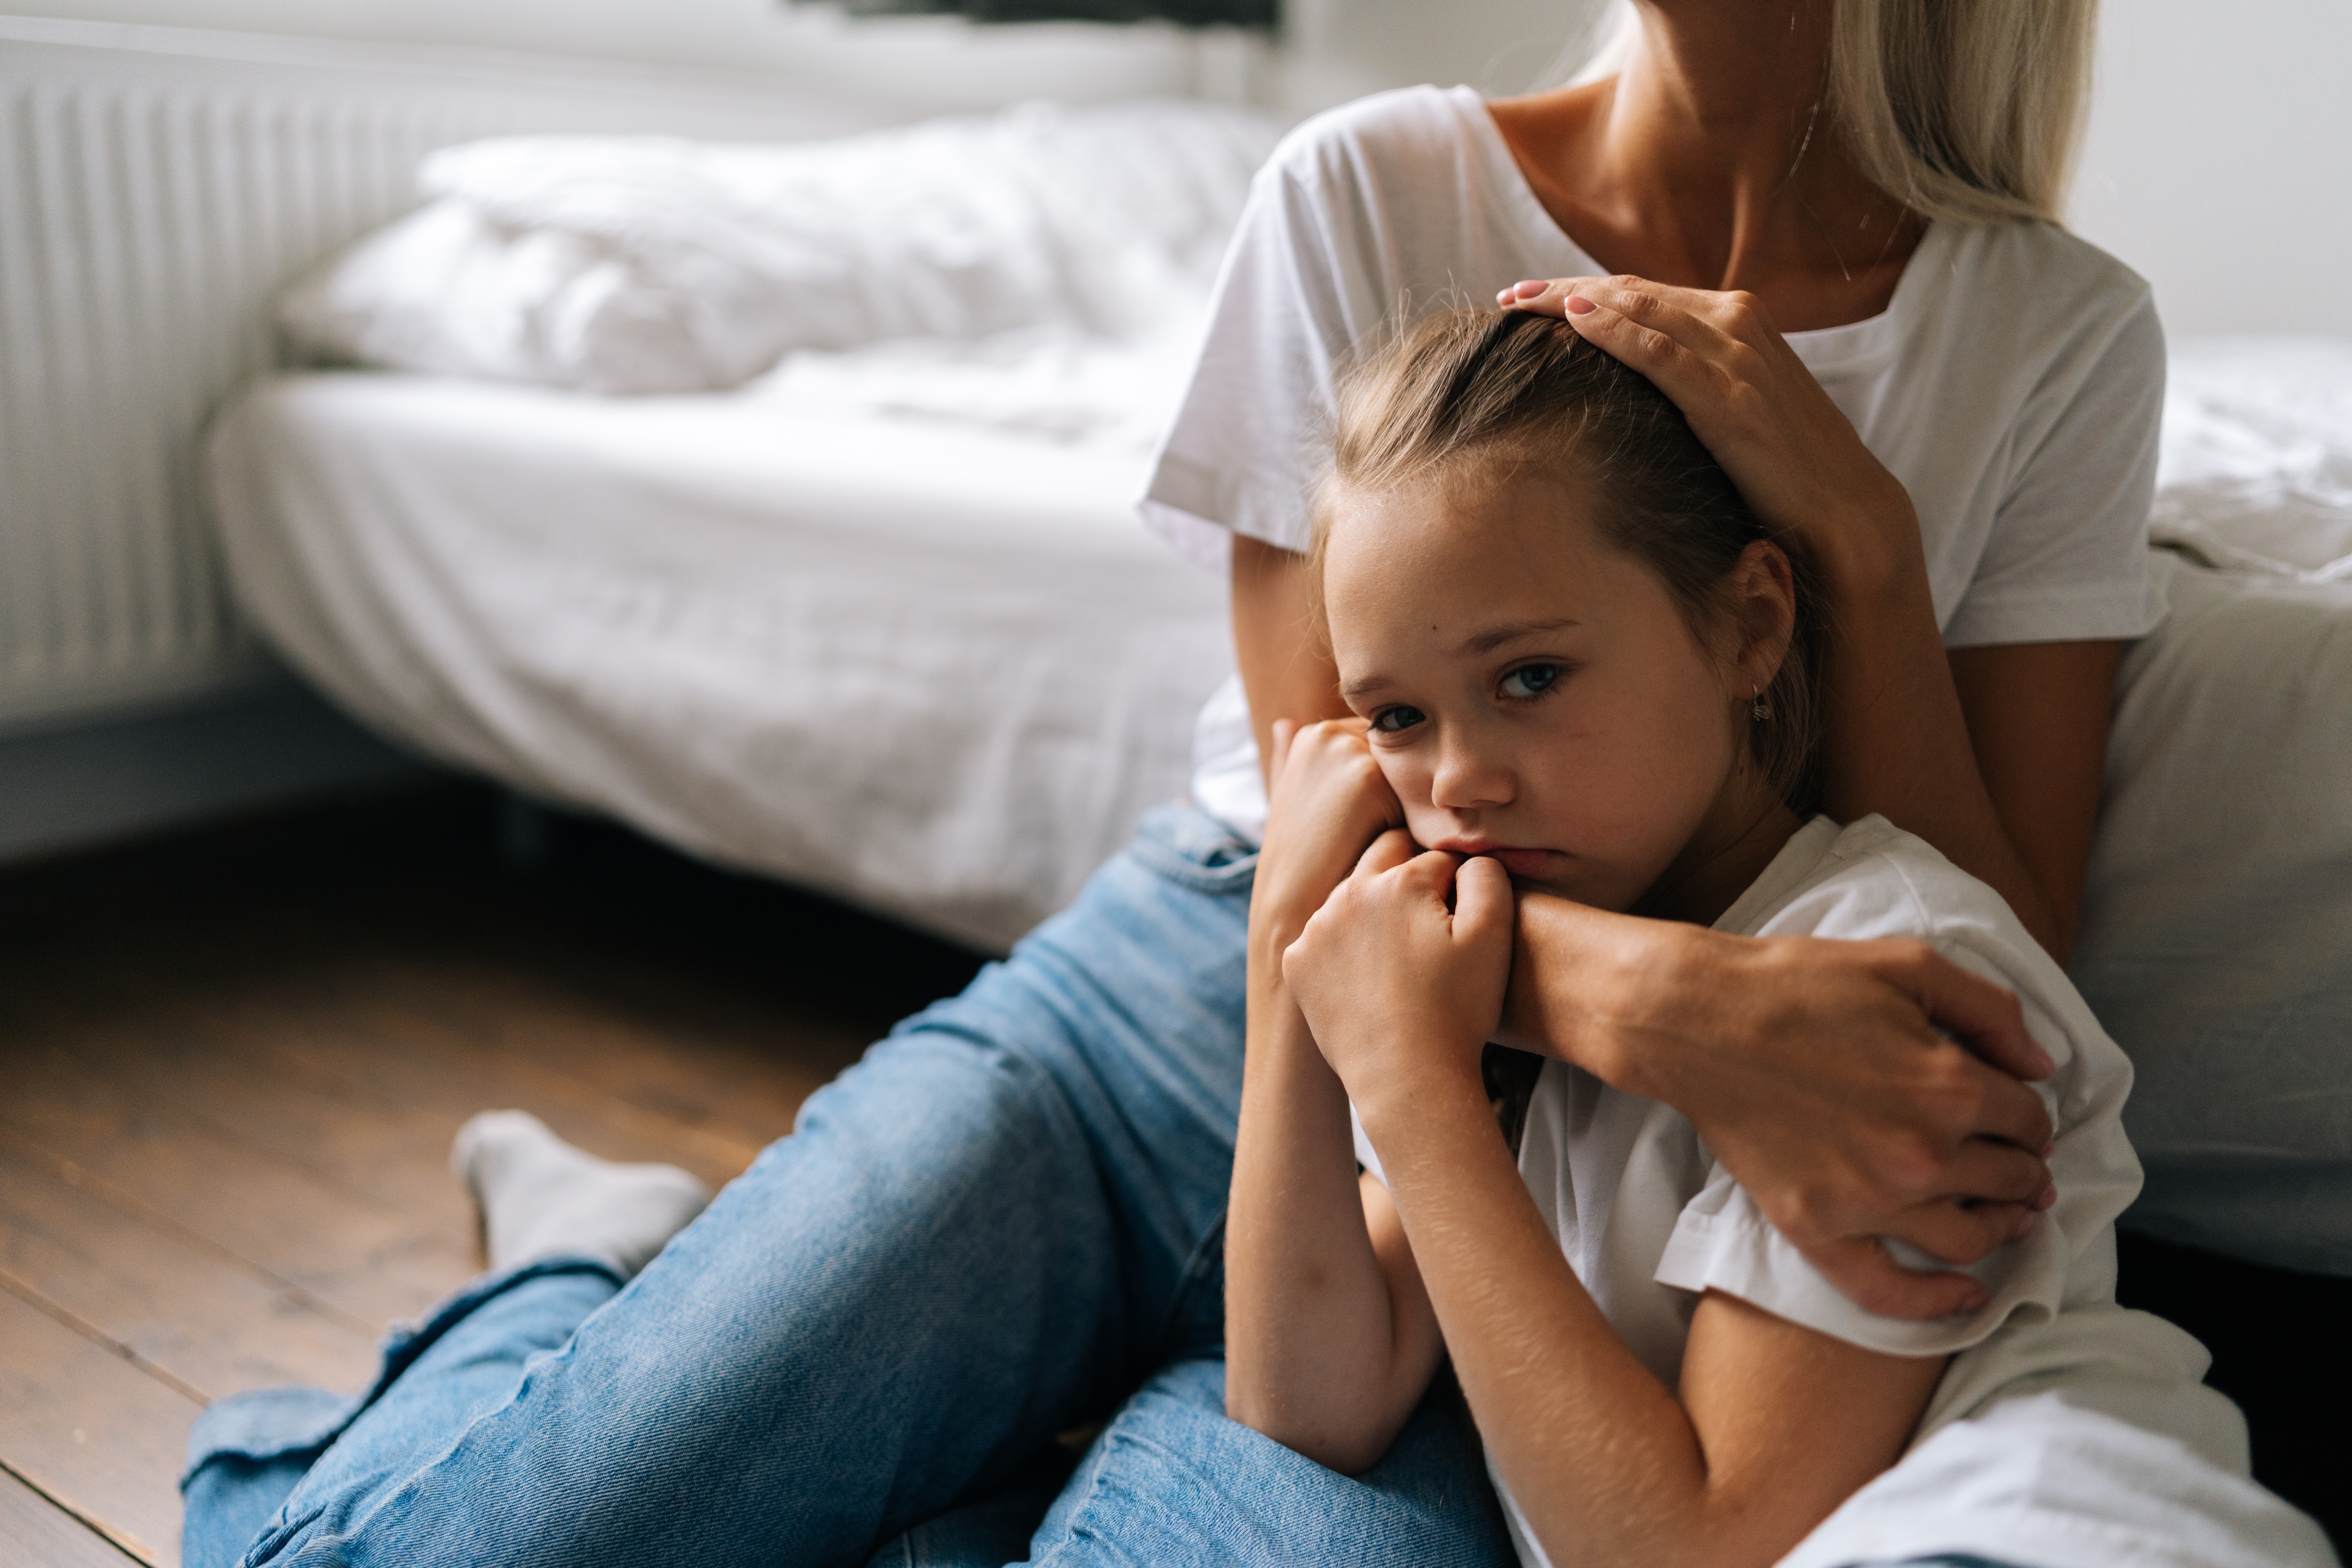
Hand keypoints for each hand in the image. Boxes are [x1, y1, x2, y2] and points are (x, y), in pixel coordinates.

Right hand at [1252, 718, 1403, 956]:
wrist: (1297, 918)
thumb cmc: (1303, 867)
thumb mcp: (1290, 803)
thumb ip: (1292, 761)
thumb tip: (1285, 724)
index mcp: (1317, 734)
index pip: (1388, 750)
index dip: (1394, 794)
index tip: (1381, 832)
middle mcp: (1329, 732)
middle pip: (1405, 760)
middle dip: (1409, 797)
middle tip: (1396, 843)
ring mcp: (1347, 751)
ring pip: (1417, 779)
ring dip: (1418, 812)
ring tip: (1396, 850)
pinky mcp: (1366, 778)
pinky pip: (1420, 799)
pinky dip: (1419, 827)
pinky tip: (1398, 854)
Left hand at [1283, 831, 1515, 1110]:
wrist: (1406, 1076)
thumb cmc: (1457, 1010)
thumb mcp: (1493, 935)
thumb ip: (1487, 875)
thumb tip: (1467, 858)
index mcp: (1399, 882)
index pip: (1437, 862)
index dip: (1457, 889)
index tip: (1461, 926)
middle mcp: (1349, 894)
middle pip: (1385, 861)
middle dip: (1409, 881)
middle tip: (1430, 927)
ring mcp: (1316, 929)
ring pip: (1350, 897)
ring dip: (1373, 910)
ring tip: (1400, 954)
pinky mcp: (1298, 963)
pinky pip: (1323, 936)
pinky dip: (1343, 946)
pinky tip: (1367, 974)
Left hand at [1497, 275, 1916, 584]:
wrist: (1840, 505)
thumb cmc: (1780, 460)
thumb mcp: (1731, 400)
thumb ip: (1690, 373)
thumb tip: (1632, 372)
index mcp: (1736, 318)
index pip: (1644, 292)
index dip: (1584, 290)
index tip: (1532, 297)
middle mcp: (1736, 322)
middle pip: (1632, 293)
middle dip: (1565, 291)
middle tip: (1511, 297)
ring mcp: (1735, 356)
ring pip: (1640, 311)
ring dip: (1575, 303)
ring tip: (1523, 304)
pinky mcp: (1729, 396)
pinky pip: (1661, 354)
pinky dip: (1617, 333)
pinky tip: (1575, 322)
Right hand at [1505, 897, 2056, 1319]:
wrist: (1696, 1019)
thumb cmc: (1798, 983)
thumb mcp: (1907, 965)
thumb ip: (1991, 1009)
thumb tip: (2042, 1066)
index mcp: (1950, 1086)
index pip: (2028, 1119)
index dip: (2032, 1115)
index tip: (2018, 1113)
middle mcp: (1921, 1154)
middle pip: (2008, 1179)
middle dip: (2025, 1169)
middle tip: (2020, 1164)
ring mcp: (1868, 1201)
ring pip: (1968, 1238)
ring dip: (2001, 1227)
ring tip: (2006, 1215)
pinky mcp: (1817, 1229)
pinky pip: (1888, 1291)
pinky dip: (1937, 1303)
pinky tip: (1969, 1295)